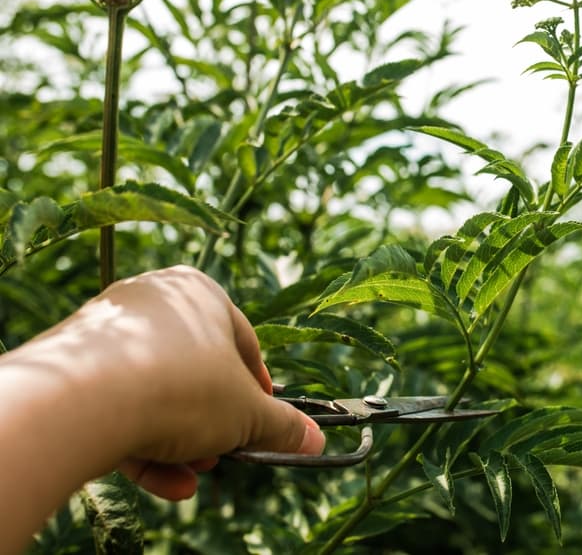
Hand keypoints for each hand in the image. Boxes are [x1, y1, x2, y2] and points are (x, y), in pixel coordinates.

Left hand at [78, 265, 325, 498]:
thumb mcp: (248, 413)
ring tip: (195, 474)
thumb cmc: (183, 388)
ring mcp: (106, 334)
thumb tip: (314, 441)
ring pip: (157, 395)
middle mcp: (151, 302)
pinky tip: (167, 483)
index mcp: (198, 292)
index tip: (265, 422)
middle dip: (215, 423)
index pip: (242, 344)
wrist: (82, 400)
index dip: (259, 391)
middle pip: (197, 372)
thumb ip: (282, 425)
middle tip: (226, 454)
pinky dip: (147, 445)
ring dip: (184, 441)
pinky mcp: (73, 371)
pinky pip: (120, 408)